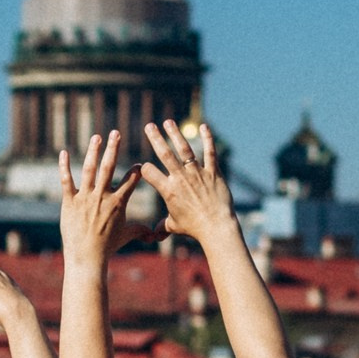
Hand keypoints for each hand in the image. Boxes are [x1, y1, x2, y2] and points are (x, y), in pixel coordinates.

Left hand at [59, 134, 143, 265]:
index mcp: (118, 202)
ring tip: (96, 136)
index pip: (130, 180)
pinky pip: (66, 180)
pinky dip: (64, 166)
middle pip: (109, 167)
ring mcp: (85, 197)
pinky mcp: (70, 201)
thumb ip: (141, 230)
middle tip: (115, 133)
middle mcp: (102, 196)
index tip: (138, 164)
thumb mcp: (127, 236)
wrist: (87, 257)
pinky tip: (63, 152)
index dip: (136, 171)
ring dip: (93, 151)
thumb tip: (155, 234)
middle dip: (113, 148)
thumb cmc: (108, 247)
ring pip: (90, 169)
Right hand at [139, 121, 233, 243]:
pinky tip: (203, 126)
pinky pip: (210, 152)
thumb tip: (153, 235)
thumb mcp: (174, 226)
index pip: (149, 173)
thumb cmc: (194, 228)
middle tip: (149, 125)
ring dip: (175, 134)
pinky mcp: (213, 172)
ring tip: (168, 122)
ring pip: (184, 149)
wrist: (216, 227)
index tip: (142, 166)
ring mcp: (197, 174)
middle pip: (165, 154)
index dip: (144, 169)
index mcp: (168, 190)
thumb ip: (162, 226)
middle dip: (155, 138)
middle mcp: (181, 179)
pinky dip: (207, 138)